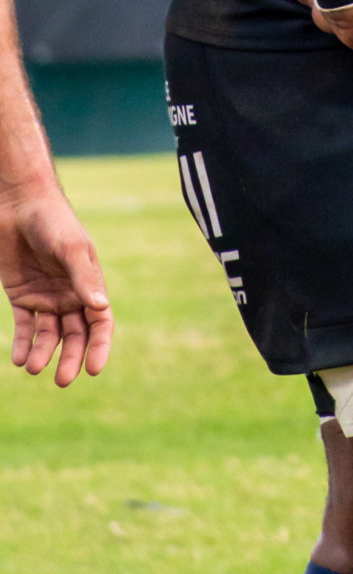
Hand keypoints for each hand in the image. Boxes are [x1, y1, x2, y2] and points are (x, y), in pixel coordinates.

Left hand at [0, 181, 111, 384]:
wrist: (19, 204)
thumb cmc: (52, 221)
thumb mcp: (70, 248)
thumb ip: (84, 278)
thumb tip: (101, 308)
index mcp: (88, 283)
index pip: (100, 321)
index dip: (100, 345)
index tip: (93, 368)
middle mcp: (69, 294)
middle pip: (74, 334)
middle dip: (70, 358)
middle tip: (62, 380)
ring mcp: (45, 296)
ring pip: (48, 335)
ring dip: (42, 353)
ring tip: (32, 366)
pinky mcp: (22, 295)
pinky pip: (24, 326)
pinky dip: (22, 344)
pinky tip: (18, 358)